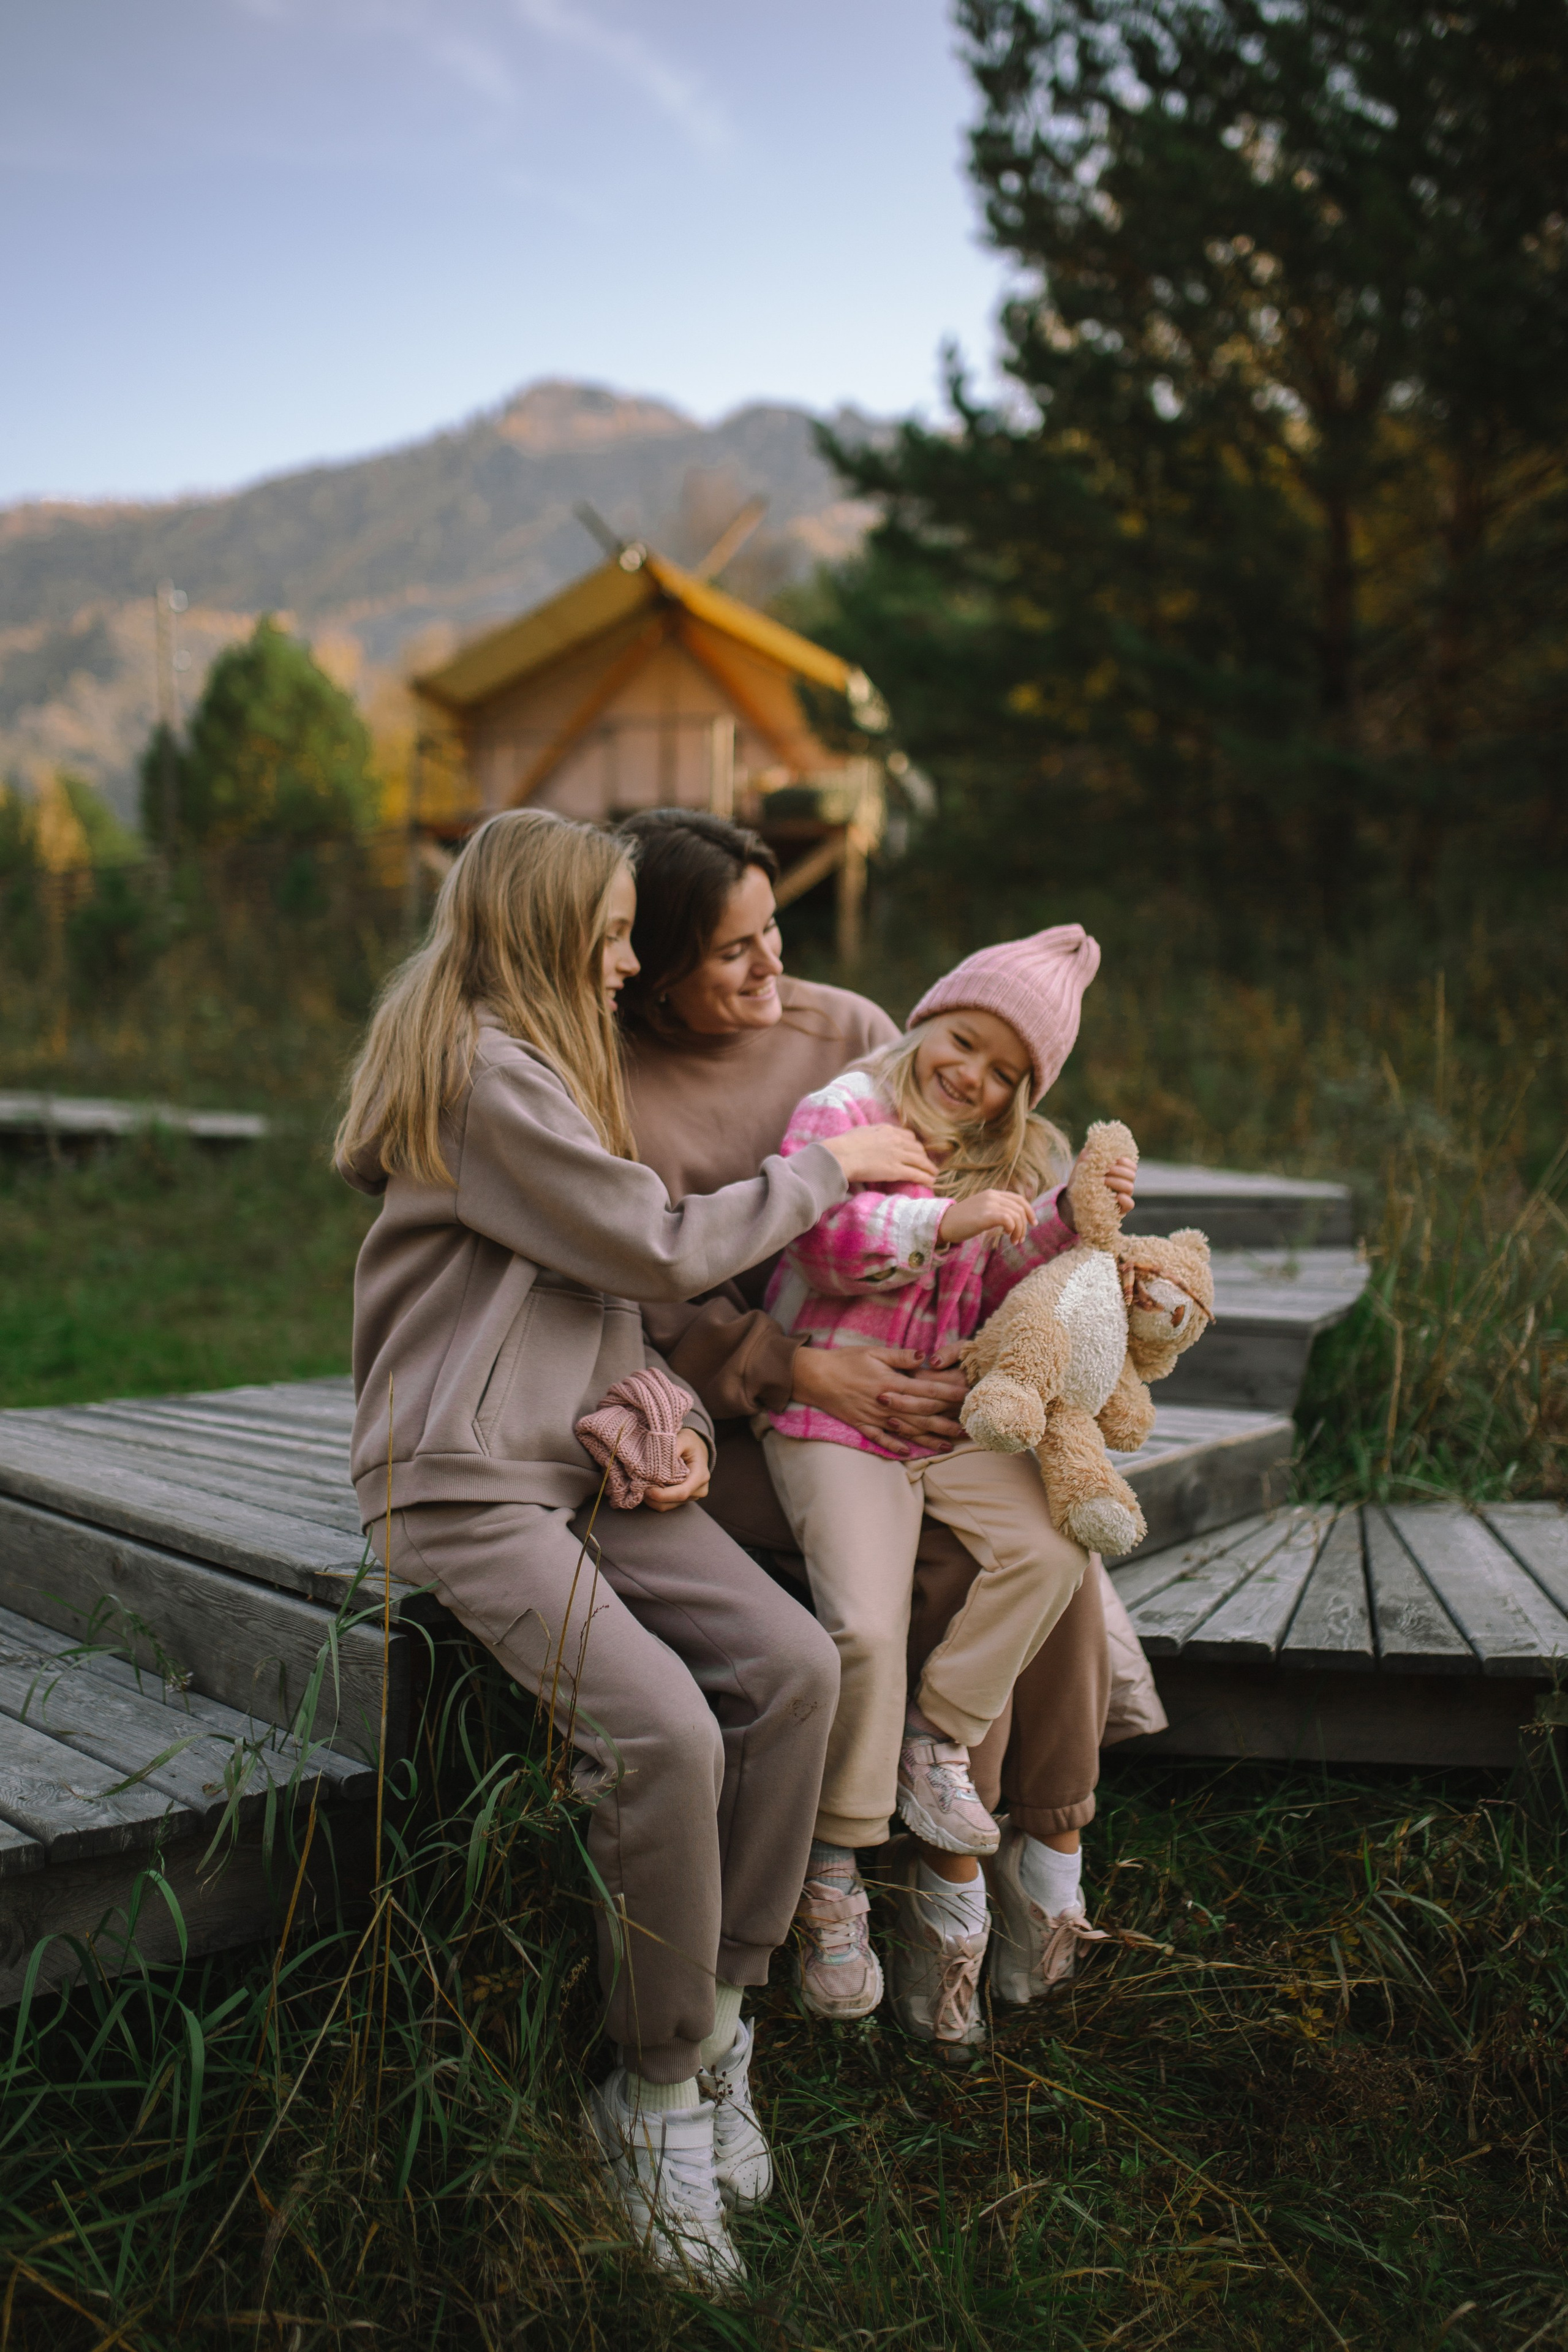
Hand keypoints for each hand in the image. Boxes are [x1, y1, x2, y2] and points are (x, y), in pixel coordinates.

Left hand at [642, 1427, 710, 1511]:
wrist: (698, 1449)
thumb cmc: (690, 1443)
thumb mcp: (684, 1439)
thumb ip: (673, 1447)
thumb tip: (659, 1459)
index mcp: (700, 1476)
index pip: (681, 1493)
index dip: (662, 1495)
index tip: (646, 1489)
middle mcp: (699, 1490)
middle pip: (672, 1501)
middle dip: (653, 1496)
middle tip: (638, 1485)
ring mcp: (692, 1496)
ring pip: (668, 1505)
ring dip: (652, 1499)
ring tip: (641, 1485)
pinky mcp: (684, 1500)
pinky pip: (667, 1505)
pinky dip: (655, 1499)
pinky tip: (648, 1487)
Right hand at [792, 1344, 969, 1455]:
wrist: (815, 1376)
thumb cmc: (845, 1360)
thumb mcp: (873, 1352)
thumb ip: (900, 1356)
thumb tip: (924, 1357)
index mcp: (890, 1383)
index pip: (927, 1390)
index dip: (949, 1394)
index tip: (967, 1396)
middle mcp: (885, 1404)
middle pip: (922, 1415)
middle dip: (946, 1422)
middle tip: (968, 1428)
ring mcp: (873, 1417)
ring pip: (906, 1431)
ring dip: (928, 1439)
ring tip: (949, 1446)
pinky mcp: (861, 1425)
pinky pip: (880, 1440)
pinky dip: (894, 1446)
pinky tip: (908, 1453)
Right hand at [819, 1123, 937, 1188]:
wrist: (841, 1155)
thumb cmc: (844, 1144)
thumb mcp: (861, 1131)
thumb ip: (872, 1133)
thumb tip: (871, 1136)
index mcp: (887, 1130)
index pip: (908, 1136)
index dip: (914, 1145)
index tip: (915, 1151)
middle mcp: (896, 1141)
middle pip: (917, 1148)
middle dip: (923, 1157)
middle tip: (925, 1164)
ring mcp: (898, 1155)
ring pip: (920, 1161)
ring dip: (929, 1168)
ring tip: (933, 1174)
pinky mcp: (896, 1170)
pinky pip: (916, 1173)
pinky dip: (926, 1177)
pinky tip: (930, 1181)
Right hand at [938, 1188, 1032, 1246]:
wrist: (943, 1224)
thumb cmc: (961, 1222)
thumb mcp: (981, 1210)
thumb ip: (995, 1210)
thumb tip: (1012, 1220)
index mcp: (992, 1193)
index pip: (1018, 1198)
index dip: (1029, 1211)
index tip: (1033, 1223)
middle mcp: (992, 1196)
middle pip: (1019, 1208)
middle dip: (1024, 1225)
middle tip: (1019, 1239)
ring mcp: (988, 1204)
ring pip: (1016, 1215)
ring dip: (1019, 1230)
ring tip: (1013, 1241)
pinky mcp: (985, 1215)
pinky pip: (1008, 1219)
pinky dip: (1012, 1228)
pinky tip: (1006, 1235)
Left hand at [1060, 1153, 1136, 1230]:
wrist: (1071, 1201)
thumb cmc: (1080, 1181)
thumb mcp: (1082, 1166)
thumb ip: (1088, 1153)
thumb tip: (1094, 1142)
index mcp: (1119, 1173)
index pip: (1131, 1165)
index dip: (1125, 1162)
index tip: (1113, 1161)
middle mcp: (1123, 1184)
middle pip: (1132, 1175)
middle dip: (1119, 1171)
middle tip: (1105, 1171)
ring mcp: (1122, 1197)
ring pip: (1130, 1187)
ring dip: (1118, 1182)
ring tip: (1103, 1181)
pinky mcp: (1120, 1209)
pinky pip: (1130, 1204)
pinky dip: (1125, 1199)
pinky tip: (1116, 1196)